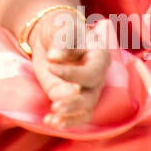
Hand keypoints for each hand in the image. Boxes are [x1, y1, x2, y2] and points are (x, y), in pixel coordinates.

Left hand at [29, 11, 111, 130]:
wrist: (52, 37)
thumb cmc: (61, 28)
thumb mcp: (62, 27)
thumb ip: (62, 40)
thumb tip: (55, 57)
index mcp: (100, 57)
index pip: (92, 71)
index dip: (73, 73)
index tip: (50, 65)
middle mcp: (97, 76)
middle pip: (91, 95)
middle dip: (74, 103)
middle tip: (55, 104)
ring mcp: (87, 89)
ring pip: (85, 109)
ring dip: (70, 117)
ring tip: (51, 120)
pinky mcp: (74, 98)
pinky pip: (76, 115)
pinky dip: (65, 121)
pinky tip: (50, 122)